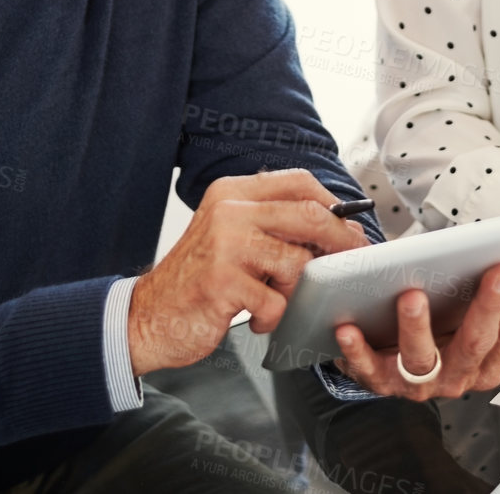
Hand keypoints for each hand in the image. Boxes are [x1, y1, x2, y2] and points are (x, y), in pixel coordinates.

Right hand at [127, 169, 369, 376]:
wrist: (148, 315)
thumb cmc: (199, 278)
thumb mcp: (231, 235)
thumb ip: (273, 223)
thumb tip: (338, 224)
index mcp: (233, 192)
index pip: (299, 182)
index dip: (334, 205)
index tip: (349, 228)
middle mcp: (229, 211)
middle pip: (310, 215)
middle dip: (341, 242)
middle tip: (351, 262)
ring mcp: (226, 246)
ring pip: (298, 262)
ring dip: (296, 290)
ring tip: (274, 298)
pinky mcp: (223, 283)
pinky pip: (277, 301)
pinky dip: (273, 316)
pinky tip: (254, 317)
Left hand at [332, 262, 499, 400]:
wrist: (387, 359)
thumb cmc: (434, 326)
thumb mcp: (463, 313)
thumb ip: (480, 291)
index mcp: (482, 364)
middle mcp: (455, 378)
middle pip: (473, 344)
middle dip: (486, 306)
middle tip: (495, 272)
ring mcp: (417, 384)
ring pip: (420, 359)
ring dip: (416, 327)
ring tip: (412, 296)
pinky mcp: (379, 382)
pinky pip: (368, 368)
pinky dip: (358, 350)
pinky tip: (349, 327)